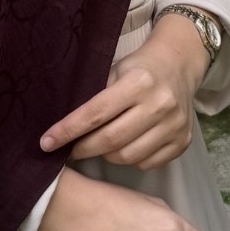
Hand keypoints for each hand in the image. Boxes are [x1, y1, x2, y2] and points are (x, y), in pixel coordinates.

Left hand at [39, 13, 213, 169]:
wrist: (178, 66)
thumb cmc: (138, 69)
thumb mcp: (114, 71)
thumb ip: (94, 97)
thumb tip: (62, 129)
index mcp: (139, 82)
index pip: (96, 113)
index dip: (68, 130)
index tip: (47, 142)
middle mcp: (160, 104)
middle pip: (111, 140)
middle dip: (83, 148)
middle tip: (70, 149)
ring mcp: (174, 126)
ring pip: (128, 157)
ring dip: (106, 155)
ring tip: (100, 145)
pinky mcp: (182, 142)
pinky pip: (147, 163)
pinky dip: (130, 160)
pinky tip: (125, 146)